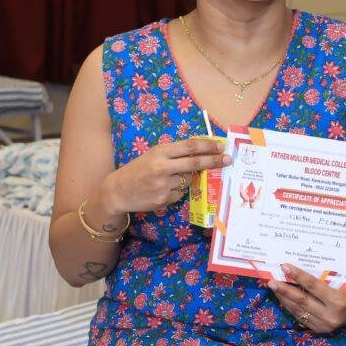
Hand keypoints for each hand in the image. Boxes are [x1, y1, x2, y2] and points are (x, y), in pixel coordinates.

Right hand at [101, 137, 229, 213]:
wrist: (118, 191)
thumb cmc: (137, 170)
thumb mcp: (152, 155)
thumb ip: (173, 154)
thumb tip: (200, 152)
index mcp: (159, 152)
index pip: (189, 147)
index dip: (207, 146)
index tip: (220, 146)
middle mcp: (162, 168)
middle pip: (194, 163)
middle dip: (213, 161)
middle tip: (227, 159)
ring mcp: (163, 185)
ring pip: (188, 180)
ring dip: (186, 179)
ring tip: (168, 178)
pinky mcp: (163, 200)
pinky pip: (179, 194)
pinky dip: (176, 191)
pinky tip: (161, 189)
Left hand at [268, 263, 345, 333]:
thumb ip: (326, 275)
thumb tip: (302, 263)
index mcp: (338, 302)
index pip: (312, 286)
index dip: (297, 275)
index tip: (285, 266)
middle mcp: (330, 316)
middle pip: (301, 300)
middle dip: (284, 289)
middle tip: (271, 280)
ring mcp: (325, 326)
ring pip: (298, 310)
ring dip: (284, 298)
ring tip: (274, 286)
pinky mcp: (321, 330)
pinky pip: (301, 317)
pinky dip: (291, 307)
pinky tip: (284, 297)